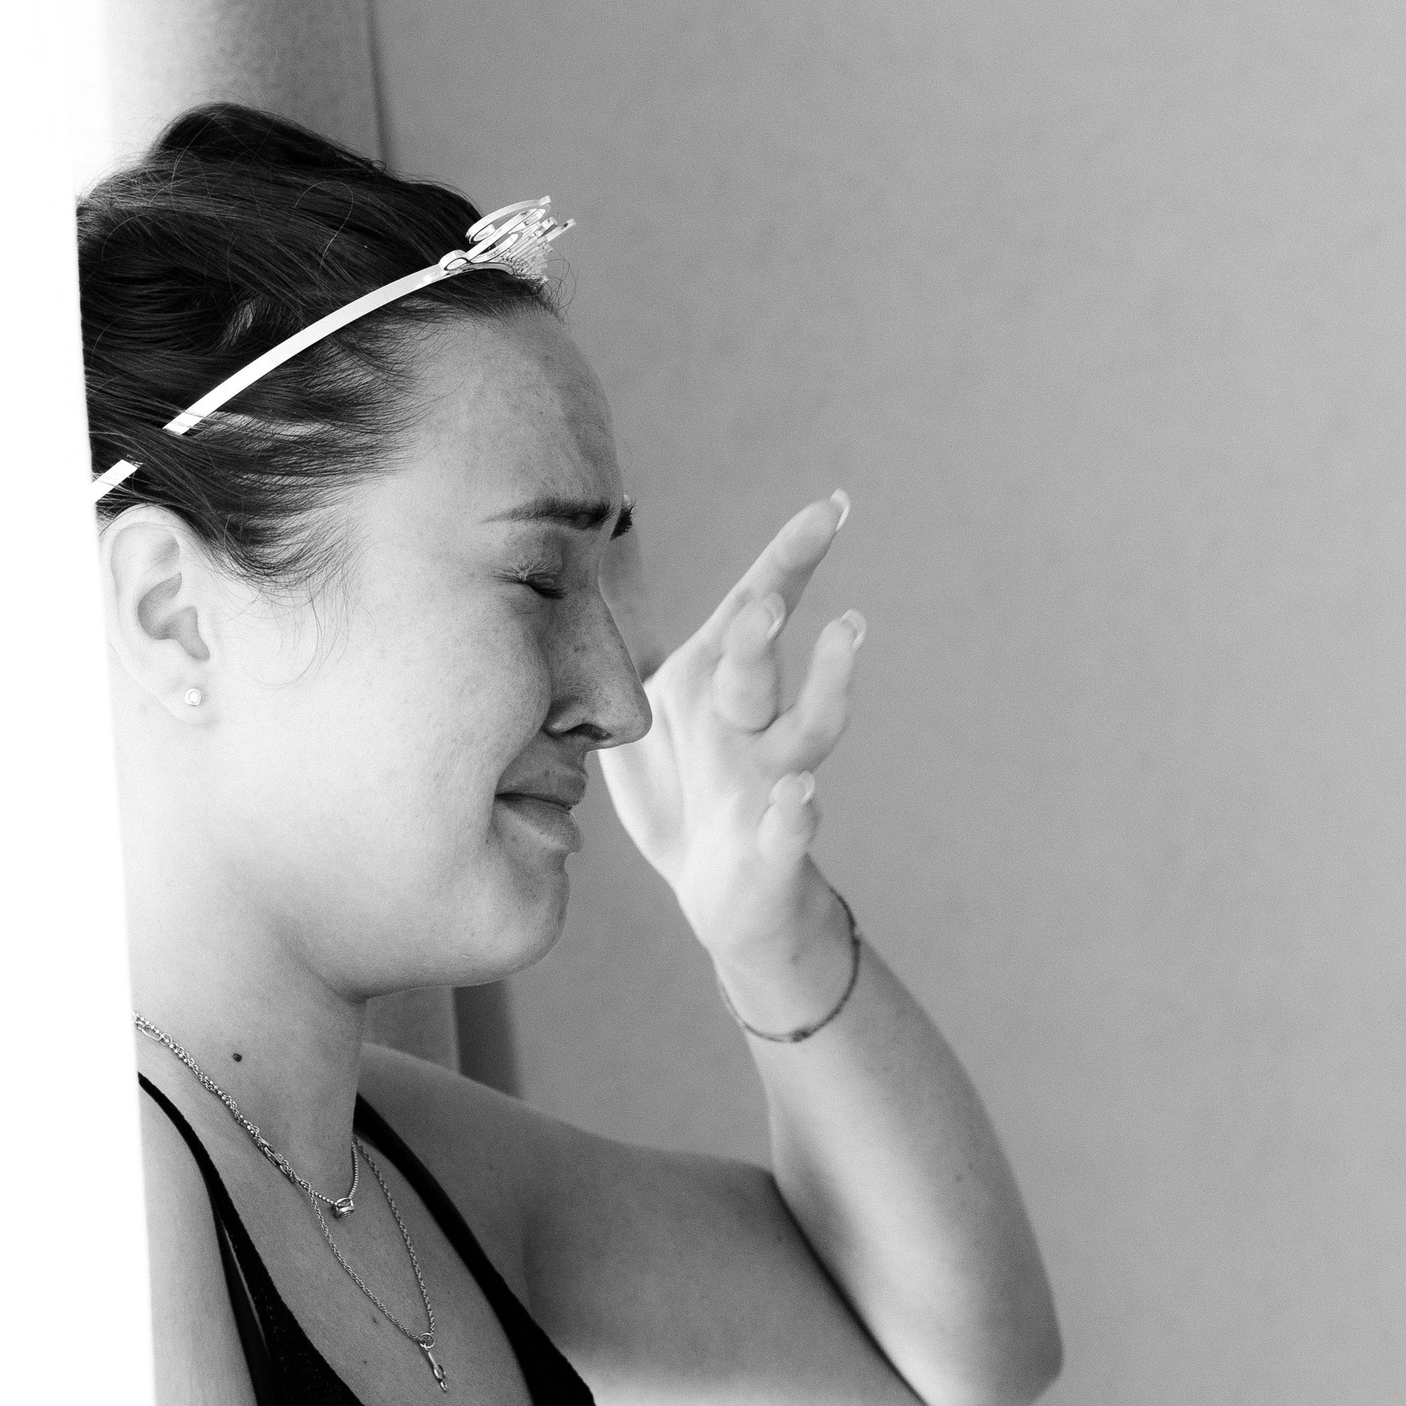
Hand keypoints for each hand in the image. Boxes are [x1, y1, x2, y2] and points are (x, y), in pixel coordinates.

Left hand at [597, 492, 863, 969]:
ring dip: (827, 683)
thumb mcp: (636, 728)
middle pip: (761, 664)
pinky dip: (795, 815)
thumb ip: (615, 668)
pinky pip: (789, 829)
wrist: (724, 898)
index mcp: (715, 687)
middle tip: (764, 596)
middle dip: (764, 626)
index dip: (791, 558)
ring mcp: (770, 784)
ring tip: (847, 632)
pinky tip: (796, 796)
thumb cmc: (683, 796)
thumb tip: (558, 592)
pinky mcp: (774, 847)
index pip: (753, 610)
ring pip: (808, 729)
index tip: (832, 506)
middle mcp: (752, 726)